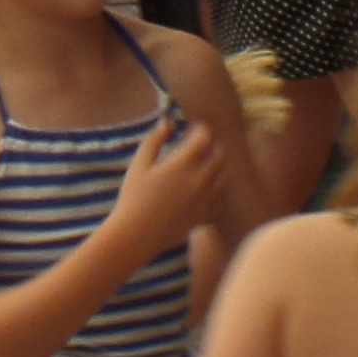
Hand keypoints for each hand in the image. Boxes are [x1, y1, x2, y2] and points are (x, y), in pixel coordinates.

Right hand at [104, 112, 223, 257]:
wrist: (137, 235)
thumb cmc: (133, 197)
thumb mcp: (139, 164)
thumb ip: (154, 140)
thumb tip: (167, 122)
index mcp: (183, 164)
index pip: (205, 136)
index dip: (200, 129)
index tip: (190, 129)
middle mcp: (200, 180)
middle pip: (220, 154)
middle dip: (211, 146)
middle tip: (197, 146)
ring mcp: (206, 200)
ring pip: (224, 176)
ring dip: (216, 166)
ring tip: (201, 166)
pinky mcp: (205, 216)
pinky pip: (221, 199)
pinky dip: (217, 190)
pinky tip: (204, 189)